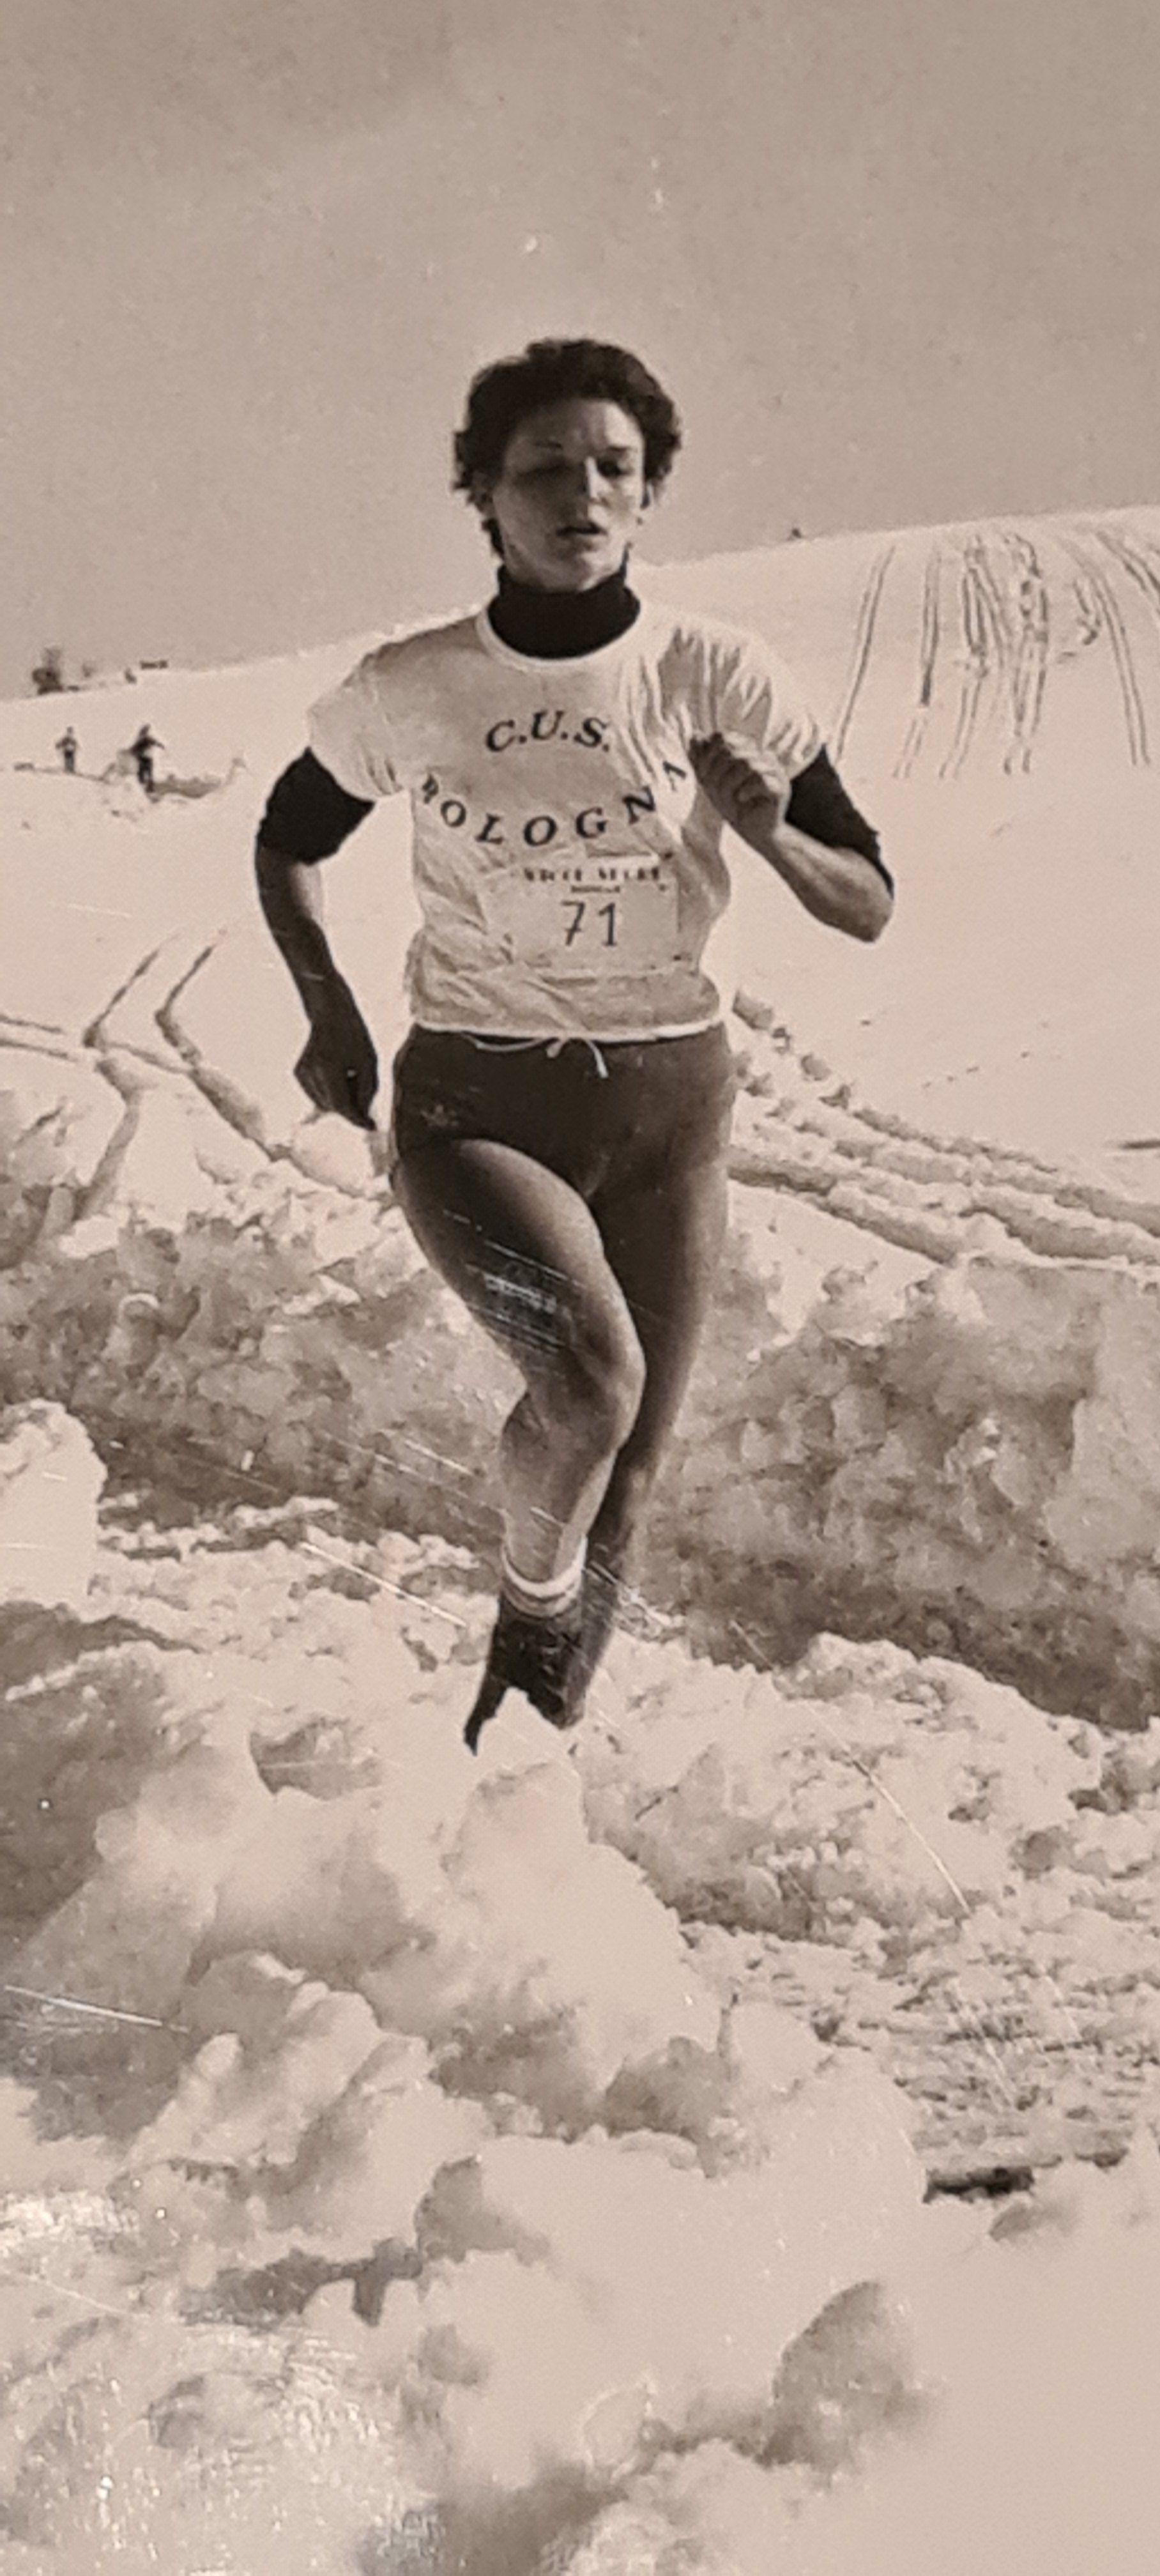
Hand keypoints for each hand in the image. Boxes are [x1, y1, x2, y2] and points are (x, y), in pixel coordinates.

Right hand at [294, 986, 378, 1128]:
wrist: (331, 1013)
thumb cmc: (355, 1036)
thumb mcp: (370, 1063)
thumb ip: (367, 1093)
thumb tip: (364, 1121)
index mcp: (329, 1067)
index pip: (342, 1105)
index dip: (359, 1119)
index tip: (374, 1127)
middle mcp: (310, 1072)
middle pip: (334, 1107)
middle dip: (351, 1106)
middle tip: (363, 1087)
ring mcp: (300, 1073)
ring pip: (324, 1105)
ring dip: (340, 1099)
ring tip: (349, 1075)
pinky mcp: (297, 1073)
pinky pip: (318, 1095)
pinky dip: (330, 1092)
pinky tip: (337, 1072)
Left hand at [688, 732, 788, 839]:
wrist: (754, 833)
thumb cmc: (735, 807)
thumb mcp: (712, 783)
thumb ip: (702, 760)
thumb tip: (694, 735)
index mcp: (748, 751)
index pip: (722, 738)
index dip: (708, 755)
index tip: (703, 775)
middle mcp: (762, 757)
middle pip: (733, 750)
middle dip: (717, 772)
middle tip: (715, 791)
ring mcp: (774, 771)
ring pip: (747, 764)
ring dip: (730, 782)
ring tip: (731, 797)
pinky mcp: (780, 788)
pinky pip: (761, 779)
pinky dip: (746, 789)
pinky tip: (741, 798)